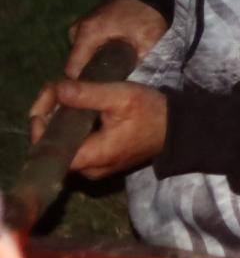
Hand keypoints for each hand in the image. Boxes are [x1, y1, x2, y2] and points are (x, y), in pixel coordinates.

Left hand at [28, 80, 167, 178]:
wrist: (179, 128)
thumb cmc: (153, 113)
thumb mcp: (122, 97)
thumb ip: (88, 93)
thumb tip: (57, 88)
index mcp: (90, 158)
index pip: (46, 148)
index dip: (41, 120)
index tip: (50, 94)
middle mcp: (87, 169)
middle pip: (52, 145)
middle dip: (50, 115)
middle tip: (57, 88)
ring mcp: (94, 167)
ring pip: (64, 144)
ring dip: (60, 119)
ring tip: (65, 93)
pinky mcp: (101, 161)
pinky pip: (77, 144)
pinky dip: (73, 125)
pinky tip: (78, 106)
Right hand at [65, 0, 167, 79]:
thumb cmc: (148, 15)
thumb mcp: (147, 41)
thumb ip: (135, 64)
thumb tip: (124, 86)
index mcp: (88, 33)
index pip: (73, 70)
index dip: (83, 84)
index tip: (97, 92)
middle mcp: (78, 29)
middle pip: (76, 63)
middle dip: (90, 74)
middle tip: (109, 82)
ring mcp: (80, 24)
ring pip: (81, 54)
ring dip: (94, 62)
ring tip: (113, 69)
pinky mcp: (87, 23)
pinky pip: (85, 45)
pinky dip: (95, 52)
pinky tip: (111, 56)